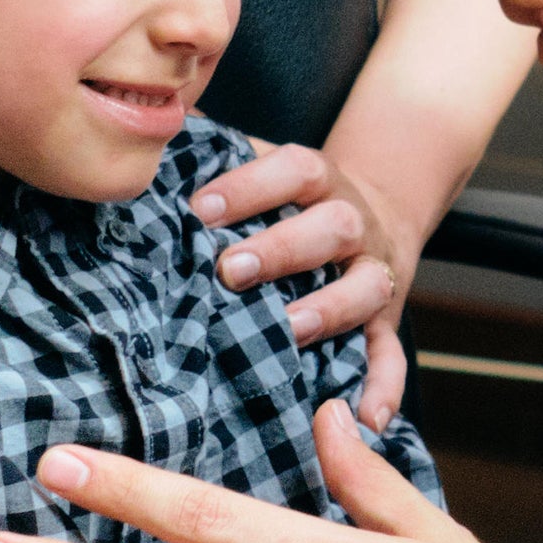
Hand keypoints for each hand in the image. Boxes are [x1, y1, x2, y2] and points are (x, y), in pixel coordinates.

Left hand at [192, 138, 419, 428]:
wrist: (379, 211)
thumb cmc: (295, 196)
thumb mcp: (268, 161)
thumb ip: (215, 149)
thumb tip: (151, 124)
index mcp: (321, 180)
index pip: (294, 170)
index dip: (251, 185)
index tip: (200, 208)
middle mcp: (354, 223)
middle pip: (333, 227)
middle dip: (284, 248)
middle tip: (231, 269)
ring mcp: (375, 272)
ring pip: (367, 287)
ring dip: (329, 309)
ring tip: (289, 329)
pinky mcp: (387, 320)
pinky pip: (391, 354)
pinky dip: (383, 387)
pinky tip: (365, 418)